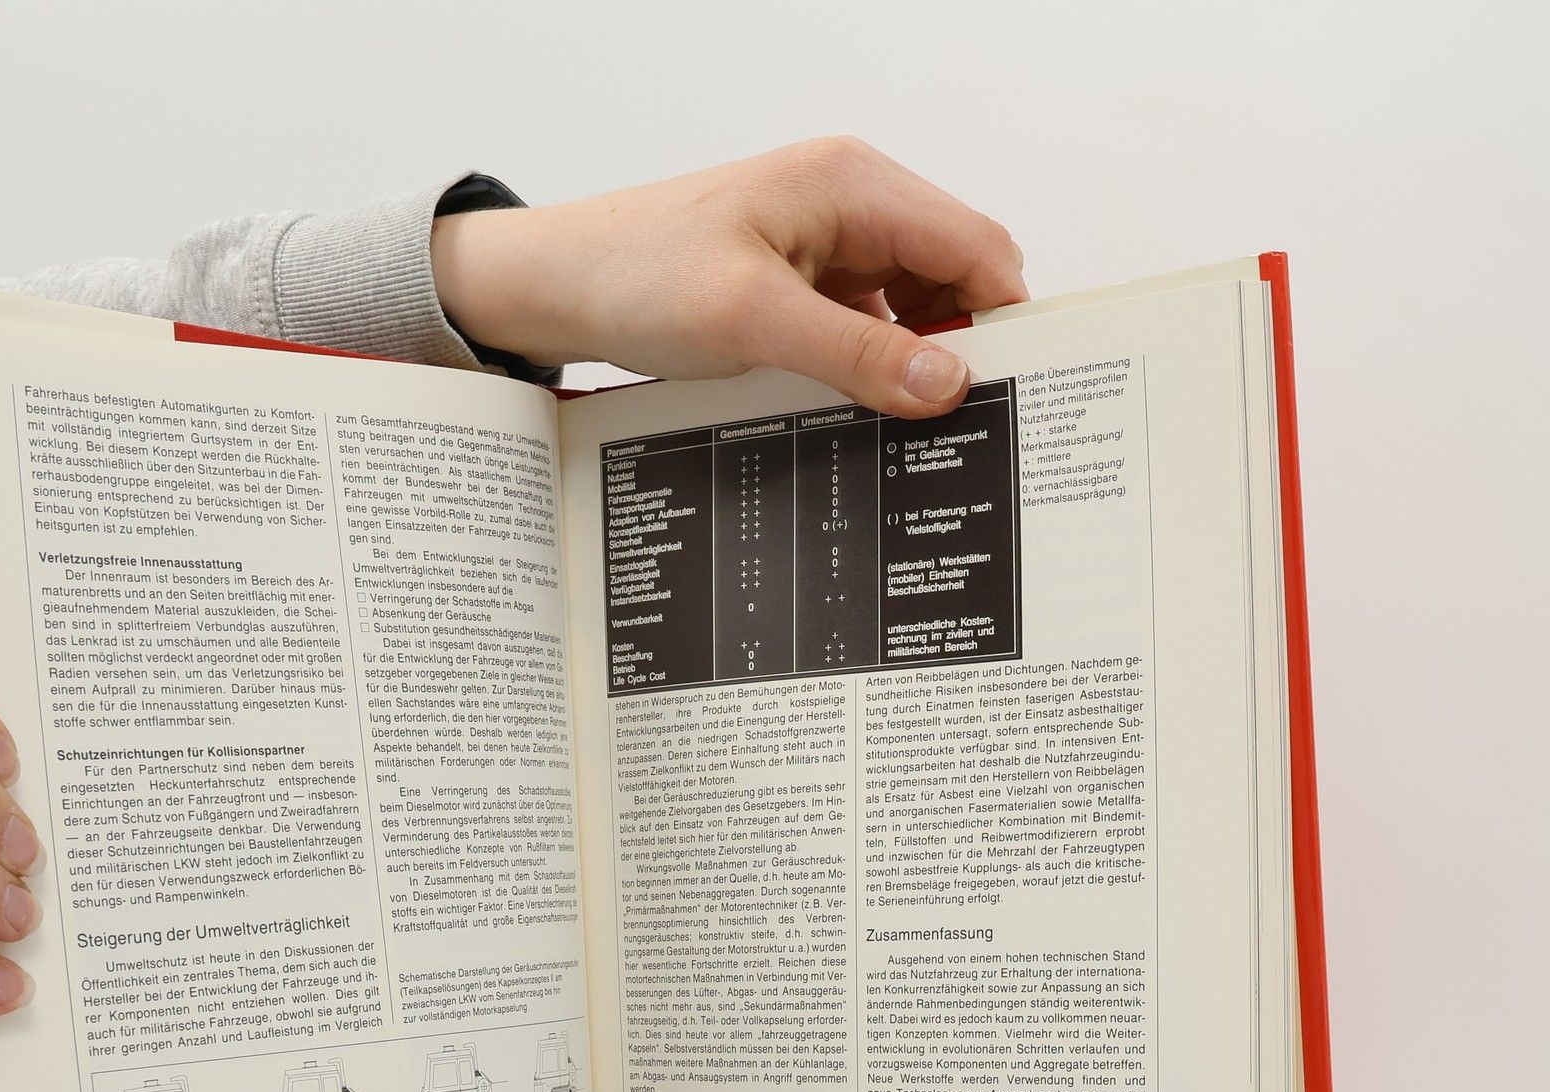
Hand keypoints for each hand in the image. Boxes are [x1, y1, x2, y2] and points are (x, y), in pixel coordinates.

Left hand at [432, 137, 1027, 417]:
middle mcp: (849, 201)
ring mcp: (823, 242)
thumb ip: (858, 353)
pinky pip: (864, 322)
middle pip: (951, 275)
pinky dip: (872, 364)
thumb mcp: (754, 322)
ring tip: (914, 429)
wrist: (554, 286)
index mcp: (853, 184)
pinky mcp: (797, 281)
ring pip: (910, 304)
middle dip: (964, 345)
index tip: (1015, 392)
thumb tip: (950, 385)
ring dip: (914, 361)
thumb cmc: (638, 277)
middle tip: (966, 426)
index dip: (1004, 319)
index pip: (975, 246)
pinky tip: (863, 411)